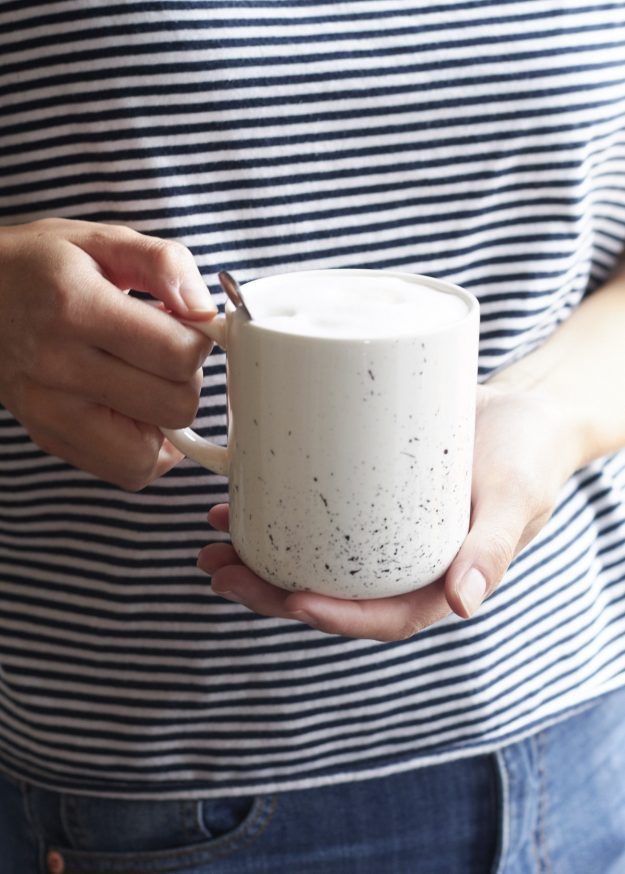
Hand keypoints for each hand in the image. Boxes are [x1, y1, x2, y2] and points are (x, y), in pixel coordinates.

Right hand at [0, 217, 215, 488]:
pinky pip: (127, 471)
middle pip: (173, 406)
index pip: (178, 354)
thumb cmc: (40, 266)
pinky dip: (145, 448)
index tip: (186, 325)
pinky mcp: (49, 438)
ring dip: (166, 419)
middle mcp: (59, 367)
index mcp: (76, 307)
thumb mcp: (101, 239)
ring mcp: (50, 412)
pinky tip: (135, 410)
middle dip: (186, 377)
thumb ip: (163, 263)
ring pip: (151, 453)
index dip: (200, 340)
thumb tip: (205, 310)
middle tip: (164, 351)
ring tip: (147, 381)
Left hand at [197, 382, 581, 640]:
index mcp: (439, 581)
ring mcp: (380, 531)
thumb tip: (462, 606)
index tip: (291, 601)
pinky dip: (275, 511)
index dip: (335, 617)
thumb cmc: (529, 456)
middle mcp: (403, 563)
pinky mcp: (365, 493)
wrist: (525, 410)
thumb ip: (492, 550)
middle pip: (332, 592)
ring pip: (313, 558)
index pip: (383, 617)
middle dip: (271, 592)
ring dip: (259, 558)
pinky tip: (236, 500)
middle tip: (221, 572)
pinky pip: (316, 514)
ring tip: (210, 544)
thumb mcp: (517, 499)